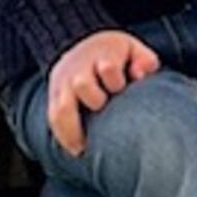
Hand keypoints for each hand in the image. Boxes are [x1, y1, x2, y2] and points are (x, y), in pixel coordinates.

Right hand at [47, 29, 160, 156]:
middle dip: (95, 100)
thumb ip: (144, 61)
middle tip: (104, 110)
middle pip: (82, 84)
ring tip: (83, 148)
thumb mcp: (133, 50)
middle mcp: (79, 68)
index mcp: (102, 54)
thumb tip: (139, 75)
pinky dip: (63, 136)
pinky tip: (76, 149)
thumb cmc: (116, 55)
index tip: (121, 88)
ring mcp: (64, 82)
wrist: (84, 47)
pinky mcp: (54, 95)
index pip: (108, 67)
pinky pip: (53, 118)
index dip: (116, 81)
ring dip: (73, 130)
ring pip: (61, 107)